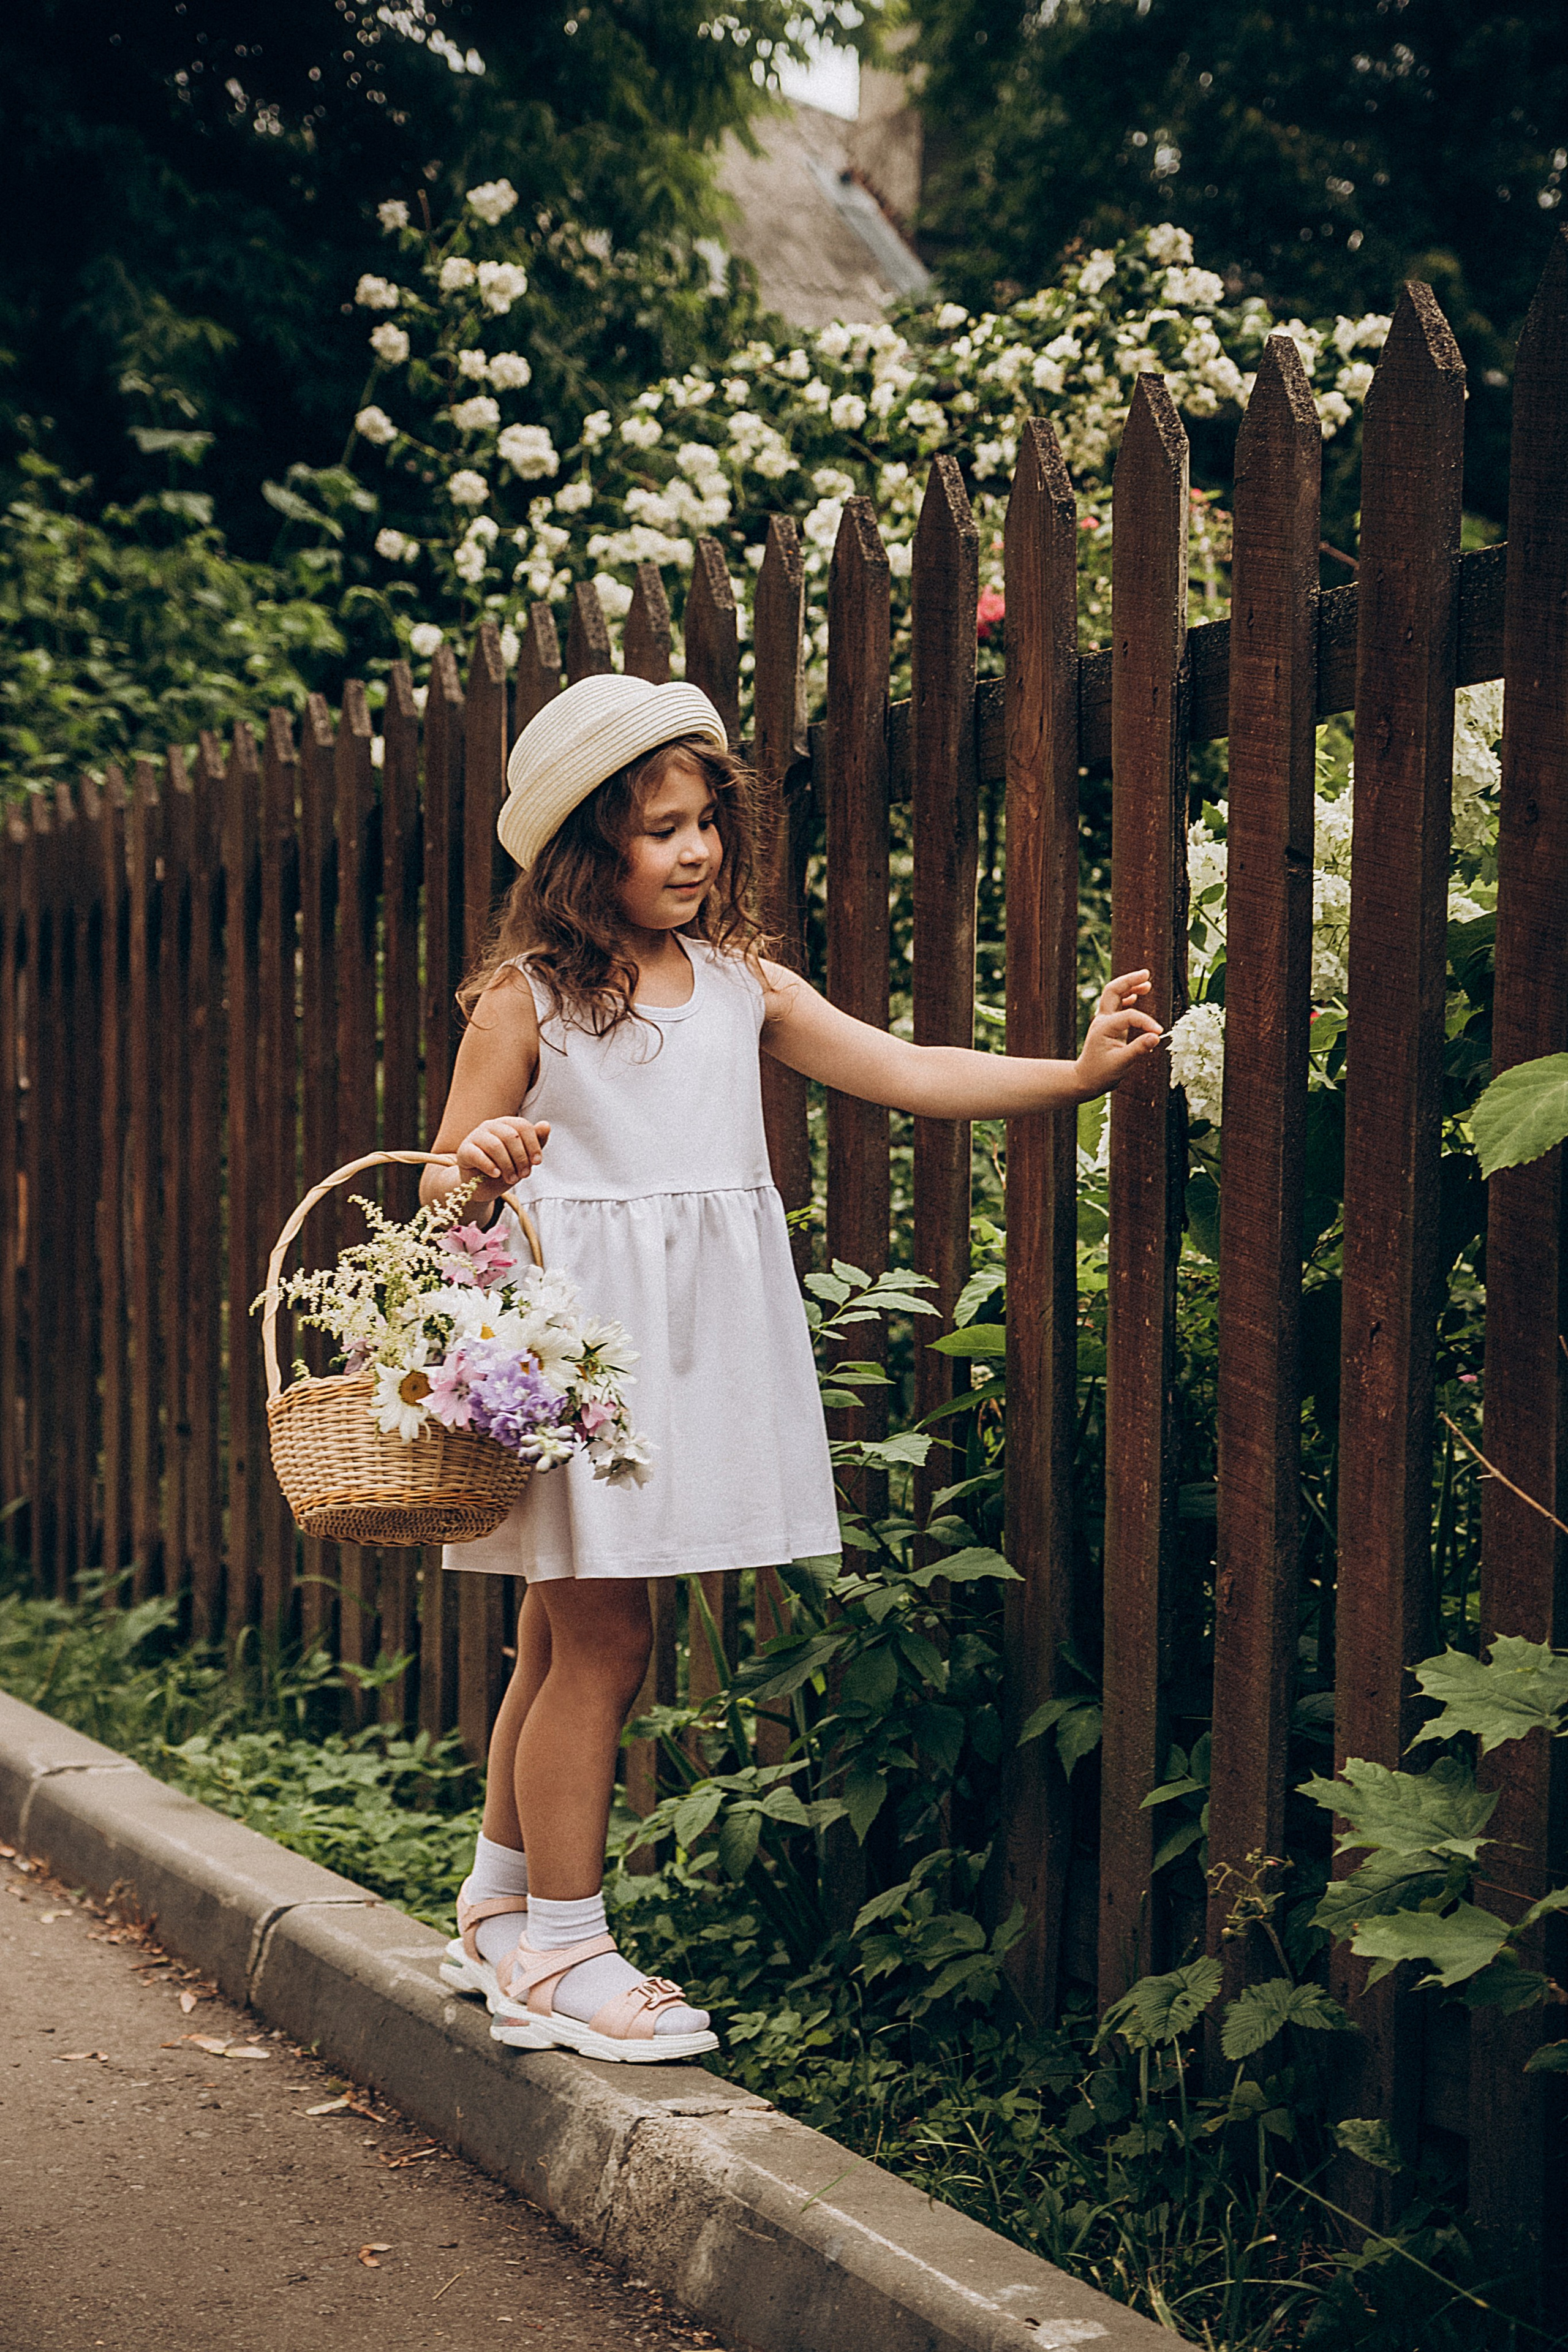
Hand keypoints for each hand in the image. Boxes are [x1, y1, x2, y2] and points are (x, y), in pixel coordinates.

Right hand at [453, 1115, 551, 1206]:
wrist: (483, 1186)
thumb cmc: (505, 1168)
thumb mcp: (524, 1157)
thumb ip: (536, 1141)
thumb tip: (545, 1125)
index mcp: (507, 1124)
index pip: (523, 1126)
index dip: (533, 1145)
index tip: (537, 1162)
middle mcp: (491, 1126)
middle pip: (511, 1136)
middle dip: (521, 1158)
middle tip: (524, 1175)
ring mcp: (476, 1136)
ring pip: (495, 1146)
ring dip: (507, 1165)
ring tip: (511, 1179)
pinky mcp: (464, 1150)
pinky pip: (477, 1155)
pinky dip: (490, 1166)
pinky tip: (496, 1174)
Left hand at [1073, 970, 1164, 1097]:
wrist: (1086, 1080)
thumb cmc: (1101, 1073)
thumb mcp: (1121, 1064)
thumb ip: (1138, 1049)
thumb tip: (1156, 1037)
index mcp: (1103, 1027)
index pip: (1129, 1016)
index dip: (1146, 1022)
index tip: (1159, 1033)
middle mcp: (1102, 1020)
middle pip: (1113, 990)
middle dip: (1129, 980)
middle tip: (1146, 974)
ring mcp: (1104, 1020)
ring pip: (1115, 994)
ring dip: (1129, 986)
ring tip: (1147, 982)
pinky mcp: (1109, 1025)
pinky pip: (1118, 1005)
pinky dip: (1127, 997)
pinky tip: (1137, 995)